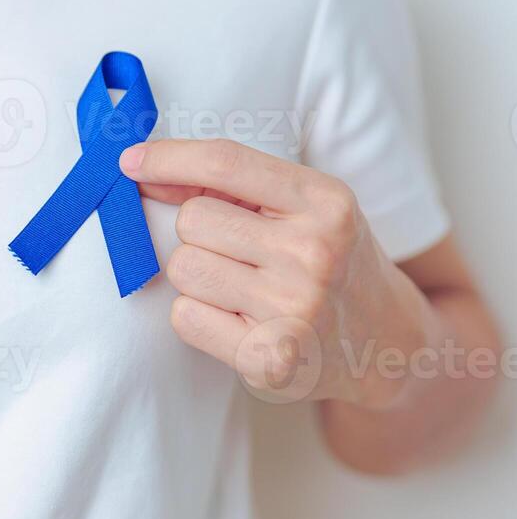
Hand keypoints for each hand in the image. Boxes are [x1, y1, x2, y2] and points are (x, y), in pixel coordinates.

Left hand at [120, 139, 429, 406]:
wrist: (387, 343)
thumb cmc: (335, 265)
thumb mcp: (311, 209)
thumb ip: (240, 186)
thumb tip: (146, 169)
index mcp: (326, 203)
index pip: (226, 164)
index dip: (168, 157)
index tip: (131, 161)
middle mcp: (313, 253)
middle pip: (192, 221)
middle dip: (200, 233)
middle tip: (237, 253)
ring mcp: (292, 311)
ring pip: (183, 268)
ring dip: (198, 276)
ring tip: (241, 288)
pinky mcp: (269, 361)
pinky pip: (185, 318)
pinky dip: (198, 316)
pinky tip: (237, 320)